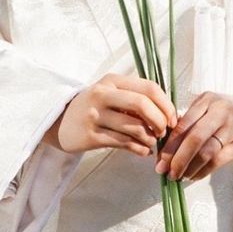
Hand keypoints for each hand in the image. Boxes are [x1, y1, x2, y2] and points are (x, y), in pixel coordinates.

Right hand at [44, 73, 176, 156]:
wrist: (60, 121)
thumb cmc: (94, 107)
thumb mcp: (110, 94)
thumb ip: (135, 98)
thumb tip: (168, 113)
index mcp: (112, 80)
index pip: (148, 87)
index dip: (166, 104)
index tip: (172, 118)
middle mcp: (103, 94)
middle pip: (142, 104)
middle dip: (160, 120)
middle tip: (164, 132)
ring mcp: (96, 115)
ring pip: (135, 127)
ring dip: (150, 138)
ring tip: (152, 142)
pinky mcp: (91, 136)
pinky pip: (124, 143)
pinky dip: (139, 149)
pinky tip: (143, 150)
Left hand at [155, 92, 232, 180]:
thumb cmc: (224, 112)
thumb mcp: (207, 107)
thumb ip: (189, 120)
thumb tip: (164, 144)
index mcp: (207, 100)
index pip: (184, 124)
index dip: (170, 144)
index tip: (159, 159)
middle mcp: (221, 112)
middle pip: (194, 139)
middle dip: (177, 158)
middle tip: (165, 172)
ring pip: (206, 152)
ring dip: (189, 167)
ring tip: (178, 176)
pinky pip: (218, 162)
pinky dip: (202, 171)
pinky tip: (193, 176)